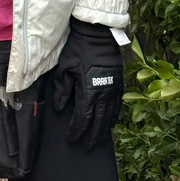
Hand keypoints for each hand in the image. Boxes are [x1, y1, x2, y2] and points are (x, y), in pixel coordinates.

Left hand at [51, 19, 124, 149]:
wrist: (98, 34)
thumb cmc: (79, 49)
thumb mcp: (65, 67)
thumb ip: (62, 89)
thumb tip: (60, 108)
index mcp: (89, 90)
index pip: (83, 118)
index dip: (76, 130)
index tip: (70, 138)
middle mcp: (104, 93)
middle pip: (98, 122)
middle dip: (91, 136)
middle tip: (85, 146)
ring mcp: (113, 89)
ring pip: (110, 117)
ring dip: (103, 131)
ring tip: (97, 140)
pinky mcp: (119, 83)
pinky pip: (117, 106)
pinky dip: (113, 118)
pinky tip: (110, 124)